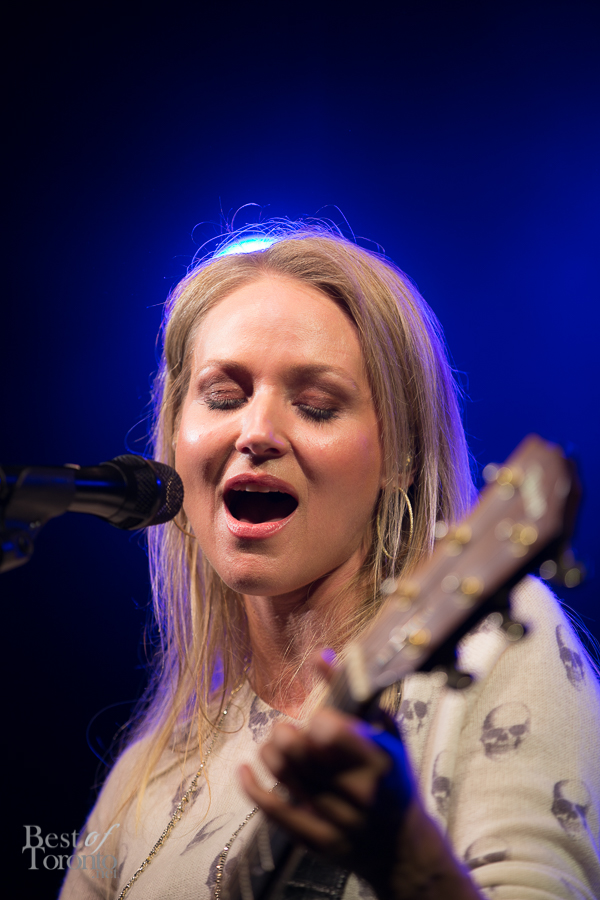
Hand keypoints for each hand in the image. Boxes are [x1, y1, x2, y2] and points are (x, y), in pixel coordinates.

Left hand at [239, 702, 480, 898]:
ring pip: (286, 776)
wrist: (404, 848)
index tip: (317, 719)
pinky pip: (275, 811)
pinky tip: (245, 769)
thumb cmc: (394, 779)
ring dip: (270, 752)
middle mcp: (358, 792)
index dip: (317, 721)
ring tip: (272, 743)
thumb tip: (320, 656)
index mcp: (380, 761)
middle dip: (285, 734)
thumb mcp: (388, 735)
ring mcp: (337, 820)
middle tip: (284, 728)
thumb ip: (355, 695)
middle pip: (303, 754)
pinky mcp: (317, 841)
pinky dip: (254, 787)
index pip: (332, 733)